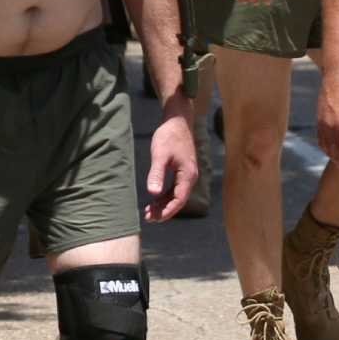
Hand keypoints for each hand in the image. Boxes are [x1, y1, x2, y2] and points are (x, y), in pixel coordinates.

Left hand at [143, 102, 196, 222]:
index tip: (155, 219)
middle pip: (178, 200)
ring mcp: (187, 174)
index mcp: (187, 175)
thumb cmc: (169, 136)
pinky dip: (165, 195)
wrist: (178, 121)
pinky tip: (155, 198)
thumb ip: (156, 174)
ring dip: (164, 204)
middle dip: (164, 210)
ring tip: (149, 211)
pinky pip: (175, 188)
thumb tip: (152, 193)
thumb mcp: (160, 155)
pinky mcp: (182, 170)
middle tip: (148, 218)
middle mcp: (190, 177)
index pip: (179, 200)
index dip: (167, 211)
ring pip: (176, 195)